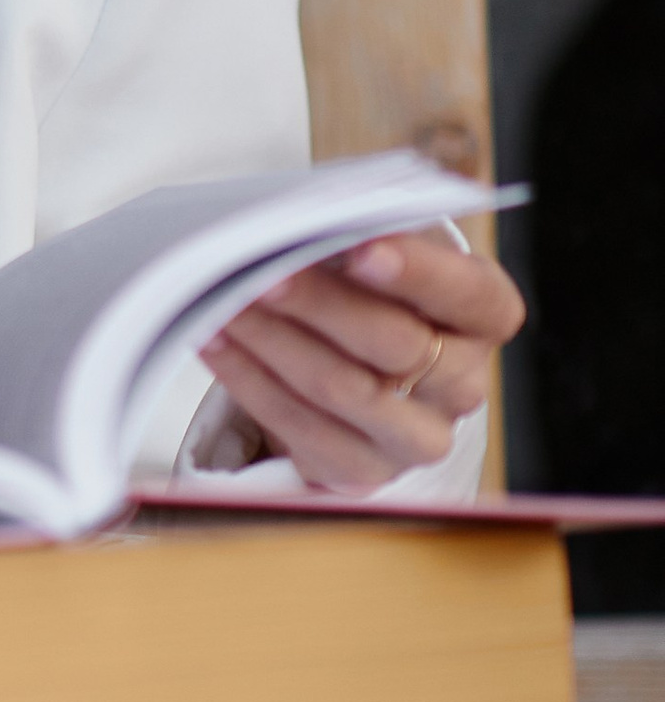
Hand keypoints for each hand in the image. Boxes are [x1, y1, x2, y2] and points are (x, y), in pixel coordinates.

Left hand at [200, 227, 522, 491]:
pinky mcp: (364, 472)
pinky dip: (250, 380)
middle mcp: (463, 384)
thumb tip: (301, 229)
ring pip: (344, 389)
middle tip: (263, 274)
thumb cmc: (371, 290)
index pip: (469, 295)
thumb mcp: (383, 255)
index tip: (361, 248)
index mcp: (486, 316)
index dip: (418, 273)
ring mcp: (418, 437)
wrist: (363, 365)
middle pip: (397, 344)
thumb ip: (358, 240)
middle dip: (321, 305)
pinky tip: (216, 342)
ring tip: (225, 303)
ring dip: (275, 342)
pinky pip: (301, 426)